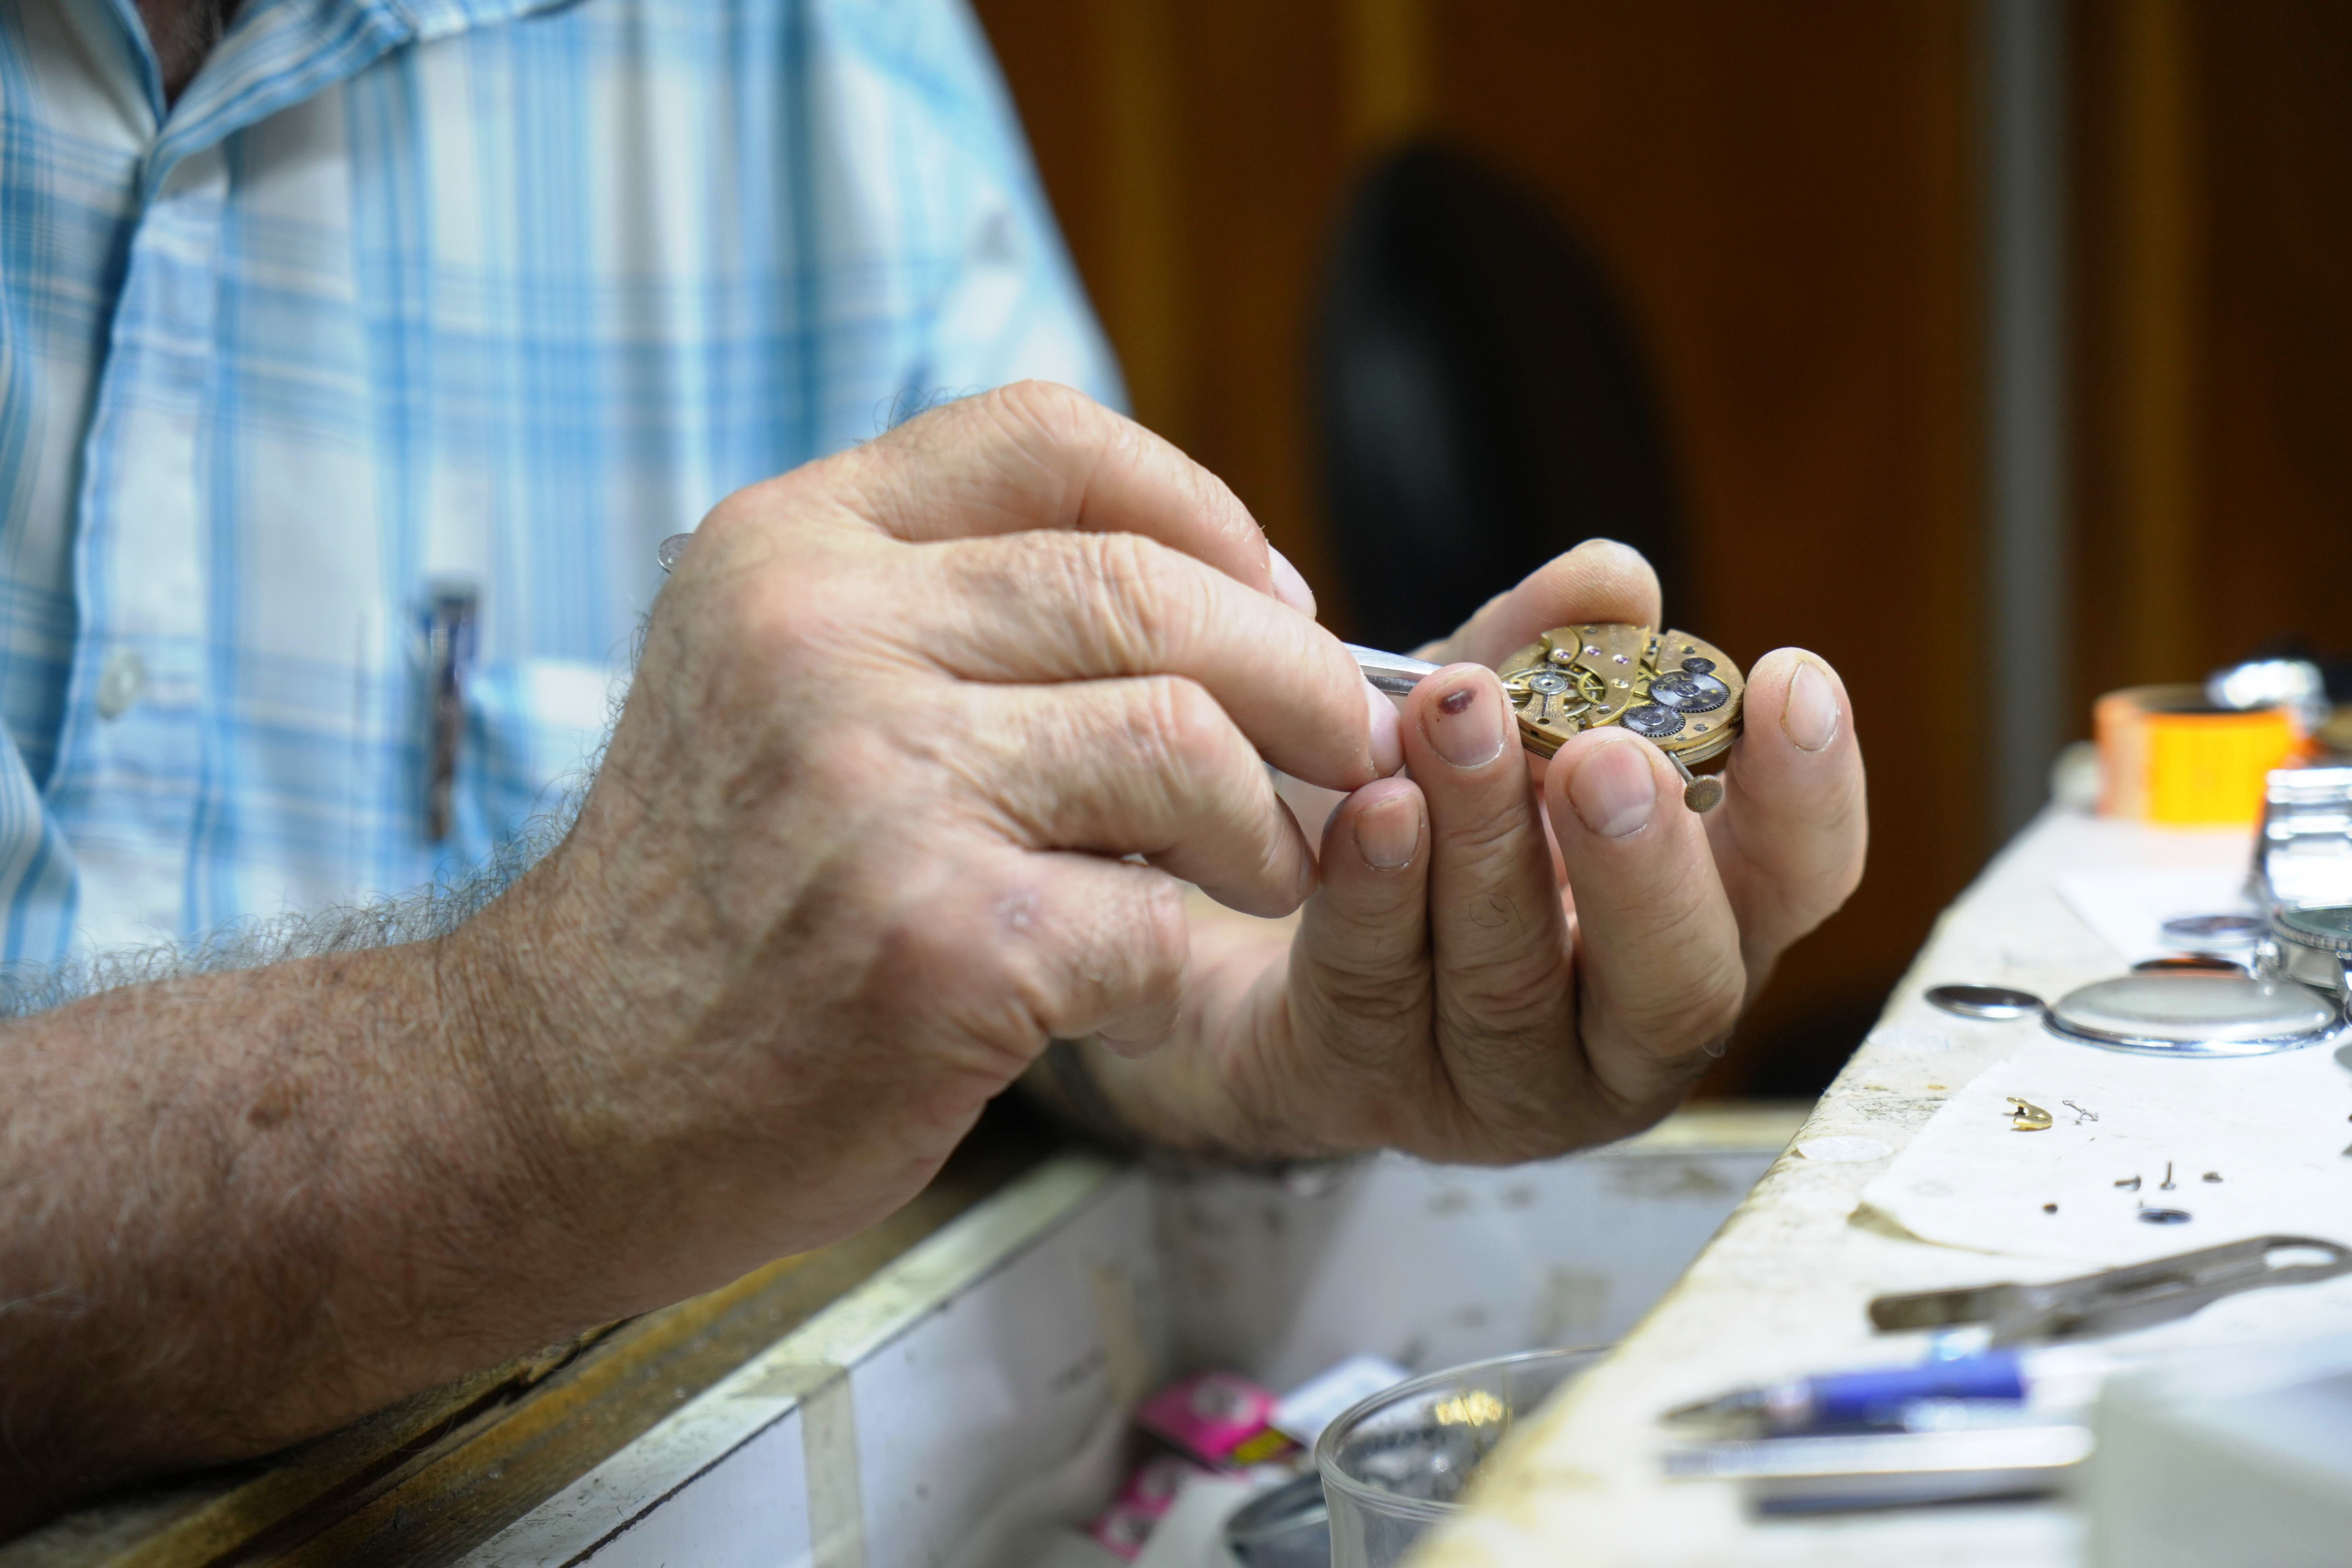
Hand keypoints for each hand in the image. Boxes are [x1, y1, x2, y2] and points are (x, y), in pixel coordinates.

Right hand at [457, 383, 1397, 1315]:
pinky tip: (1138, 985)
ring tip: (1258, 876)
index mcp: (791, 548)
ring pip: (1183, 744)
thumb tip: (1221, 598)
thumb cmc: (711, 899)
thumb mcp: (776, 680)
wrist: (565, 1092)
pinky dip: (1180, 962)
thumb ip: (948, 609)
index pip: (1047, 436)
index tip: (1273, 594)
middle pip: (1149, 589)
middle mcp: (822, 638)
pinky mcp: (933, 944)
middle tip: (1342, 747)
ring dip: (1264, 825)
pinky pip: (1152, 923)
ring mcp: (876, 789)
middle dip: (1296, 675)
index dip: (1202, 506)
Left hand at [1078, 540, 1865, 1161]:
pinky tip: (1371, 810)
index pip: (1795, 886)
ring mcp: (1497, 1083)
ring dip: (1486, 842)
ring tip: (1456, 718)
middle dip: (1643, 864)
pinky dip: (1374, 892)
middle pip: (1678, 980)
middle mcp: (1621, 1031)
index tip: (1791, 679)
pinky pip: (1377, 989)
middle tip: (1607, 755)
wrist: (1255, 910)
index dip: (1808, 796)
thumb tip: (1616, 581)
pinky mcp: (1370, 1090)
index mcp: (1695, 929)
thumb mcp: (1484, 722)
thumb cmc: (1418, 825)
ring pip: (1511, 981)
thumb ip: (1550, 653)